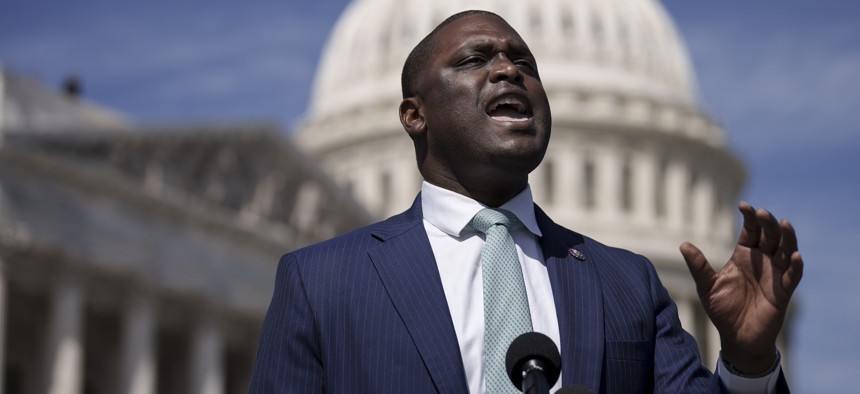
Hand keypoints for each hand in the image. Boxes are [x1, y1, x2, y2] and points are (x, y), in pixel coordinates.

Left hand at [680, 201, 802, 373]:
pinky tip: (794, 255)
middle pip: (769, 235)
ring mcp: (775, 274)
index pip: (750, 231)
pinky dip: (796, 265)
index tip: (743, 205)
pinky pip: (794, 275)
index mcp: (743, 256)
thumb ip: (698, 266)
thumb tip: (683, 244)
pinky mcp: (784, 291)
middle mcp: (762, 261)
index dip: (750, 217)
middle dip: (767, 223)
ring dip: (787, 237)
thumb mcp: (707, 286)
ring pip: (786, 250)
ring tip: (784, 223)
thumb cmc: (722, 310)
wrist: (736, 337)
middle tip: (762, 213)